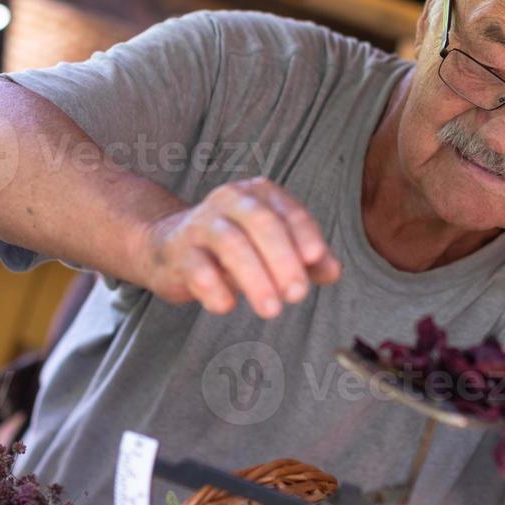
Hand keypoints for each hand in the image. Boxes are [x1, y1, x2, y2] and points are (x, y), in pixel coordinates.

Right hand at [137, 177, 340, 317]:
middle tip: (297, 294)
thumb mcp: (272, 248)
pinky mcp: (178, 251)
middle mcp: (230, 201)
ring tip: (271, 310)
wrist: (169, 247)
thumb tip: (334, 271)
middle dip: (283, 259)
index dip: (304, 234)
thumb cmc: (234, 247)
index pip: (288, 211)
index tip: (315, 260)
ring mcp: (201, 224)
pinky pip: (197, 267)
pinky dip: (214, 288)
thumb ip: (306, 258)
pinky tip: (227, 306)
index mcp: (259, 194)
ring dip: (254, 278)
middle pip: (261, 223)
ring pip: (230, 243)